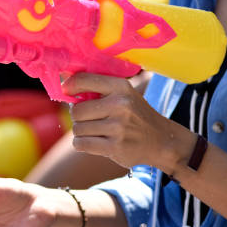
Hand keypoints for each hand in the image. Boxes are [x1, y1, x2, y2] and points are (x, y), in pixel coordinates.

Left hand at [63, 72, 190, 169]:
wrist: (162, 141)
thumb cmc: (135, 116)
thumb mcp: (124, 95)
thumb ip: (98, 89)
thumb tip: (64, 85)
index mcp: (120, 87)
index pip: (83, 80)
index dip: (69, 87)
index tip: (67, 92)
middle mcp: (120, 104)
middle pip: (76, 111)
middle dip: (78, 117)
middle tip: (89, 119)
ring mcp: (118, 127)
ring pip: (77, 129)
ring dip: (81, 132)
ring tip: (96, 132)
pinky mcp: (114, 146)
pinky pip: (81, 144)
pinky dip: (82, 144)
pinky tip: (93, 142)